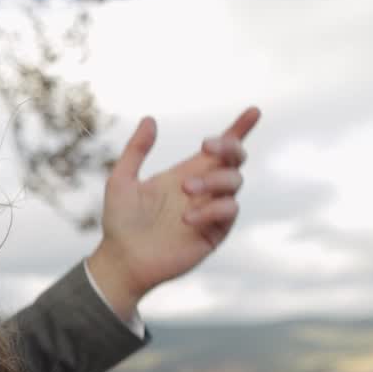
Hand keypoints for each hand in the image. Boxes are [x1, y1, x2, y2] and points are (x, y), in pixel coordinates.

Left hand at [87, 106, 260, 318]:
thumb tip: (150, 119)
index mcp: (185, 174)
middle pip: (235, 160)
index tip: (253, 111)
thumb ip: (135, 151)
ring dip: (214, 179)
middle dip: (229, 146)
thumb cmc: (119, 222)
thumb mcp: (121, 181)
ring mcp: (211, 211)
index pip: (220, 150)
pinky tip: (187, 218)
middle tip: (206, 147)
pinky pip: (229, 212)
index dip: (239, 129)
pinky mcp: (215, 233)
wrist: (121, 260)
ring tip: (185, 188)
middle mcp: (204, 190)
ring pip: (235, 182)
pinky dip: (212, 209)